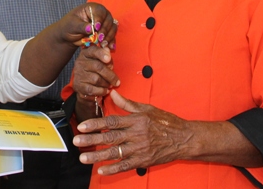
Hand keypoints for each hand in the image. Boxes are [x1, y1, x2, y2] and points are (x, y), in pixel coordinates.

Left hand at [59, 2, 117, 48]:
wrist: (68, 36)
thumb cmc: (68, 27)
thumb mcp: (72, 26)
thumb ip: (81, 26)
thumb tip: (91, 28)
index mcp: (91, 8)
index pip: (99, 11)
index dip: (99, 19)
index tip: (96, 28)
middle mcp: (100, 14)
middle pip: (108, 19)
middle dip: (105, 30)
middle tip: (100, 38)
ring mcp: (104, 23)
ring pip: (112, 27)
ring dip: (109, 36)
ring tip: (103, 44)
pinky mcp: (106, 32)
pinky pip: (112, 36)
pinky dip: (111, 41)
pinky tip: (109, 47)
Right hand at [73, 45, 118, 98]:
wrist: (82, 82)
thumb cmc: (94, 69)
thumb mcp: (99, 59)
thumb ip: (105, 55)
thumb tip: (108, 49)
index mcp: (86, 53)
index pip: (93, 50)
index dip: (101, 54)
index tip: (109, 58)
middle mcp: (80, 62)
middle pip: (98, 67)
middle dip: (110, 75)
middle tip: (117, 82)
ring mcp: (79, 74)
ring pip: (96, 79)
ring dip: (106, 84)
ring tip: (110, 86)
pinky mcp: (78, 86)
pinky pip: (92, 90)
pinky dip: (101, 91)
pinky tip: (105, 91)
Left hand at [73, 90, 192, 175]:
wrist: (185, 138)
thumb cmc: (166, 122)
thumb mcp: (147, 108)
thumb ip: (127, 103)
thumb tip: (112, 93)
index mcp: (136, 120)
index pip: (111, 121)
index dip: (96, 123)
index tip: (83, 126)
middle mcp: (136, 134)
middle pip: (110, 137)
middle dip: (91, 140)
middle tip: (77, 141)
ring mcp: (140, 149)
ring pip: (115, 153)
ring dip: (98, 156)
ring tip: (83, 158)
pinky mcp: (144, 160)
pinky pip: (126, 165)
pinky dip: (113, 169)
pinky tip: (101, 170)